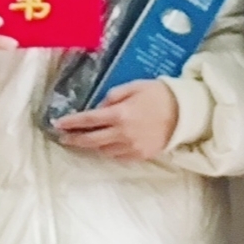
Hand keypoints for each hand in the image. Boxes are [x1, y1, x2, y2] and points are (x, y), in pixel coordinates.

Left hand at [55, 80, 177, 162]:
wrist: (185, 113)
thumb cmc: (160, 94)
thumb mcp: (135, 86)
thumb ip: (113, 96)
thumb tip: (99, 108)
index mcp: (120, 114)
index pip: (88, 120)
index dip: (71, 123)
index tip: (58, 124)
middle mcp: (123, 133)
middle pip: (91, 140)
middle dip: (75, 139)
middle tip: (64, 138)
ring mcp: (131, 147)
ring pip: (103, 151)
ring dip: (91, 146)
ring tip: (84, 141)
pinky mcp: (140, 156)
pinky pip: (118, 156)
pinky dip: (109, 151)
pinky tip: (106, 145)